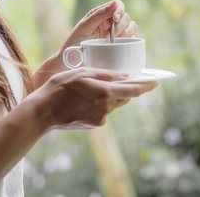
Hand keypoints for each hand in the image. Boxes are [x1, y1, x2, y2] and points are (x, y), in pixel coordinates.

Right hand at [33, 68, 157, 130]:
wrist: (43, 111)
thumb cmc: (60, 87)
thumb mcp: (82, 73)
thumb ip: (105, 74)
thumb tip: (123, 76)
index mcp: (105, 93)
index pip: (134, 90)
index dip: (146, 85)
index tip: (155, 82)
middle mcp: (106, 108)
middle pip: (124, 97)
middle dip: (125, 89)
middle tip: (122, 80)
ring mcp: (100, 119)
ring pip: (114, 105)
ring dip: (111, 96)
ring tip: (95, 89)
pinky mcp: (94, 125)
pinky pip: (104, 112)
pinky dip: (101, 104)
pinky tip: (86, 100)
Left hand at [62, 0, 136, 48]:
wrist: (71, 62)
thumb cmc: (74, 42)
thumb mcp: (84, 26)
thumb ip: (99, 14)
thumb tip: (115, 3)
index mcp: (101, 14)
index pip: (118, 5)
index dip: (120, 10)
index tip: (115, 19)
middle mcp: (110, 23)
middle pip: (126, 17)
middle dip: (120, 26)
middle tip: (109, 36)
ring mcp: (116, 34)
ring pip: (131, 27)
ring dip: (126, 33)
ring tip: (112, 41)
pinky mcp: (120, 45)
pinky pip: (132, 40)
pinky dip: (129, 42)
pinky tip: (119, 46)